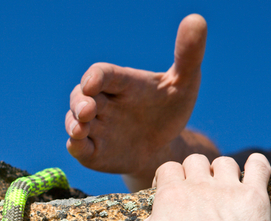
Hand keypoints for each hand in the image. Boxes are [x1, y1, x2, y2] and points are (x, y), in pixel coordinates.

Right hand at [65, 15, 212, 178]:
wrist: (163, 145)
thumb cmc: (168, 110)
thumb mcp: (184, 82)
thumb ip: (188, 54)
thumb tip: (196, 20)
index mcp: (120, 83)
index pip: (101, 74)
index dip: (94, 77)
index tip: (92, 83)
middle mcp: (102, 103)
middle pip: (80, 97)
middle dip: (79, 103)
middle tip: (87, 111)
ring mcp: (95, 127)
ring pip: (73, 121)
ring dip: (73, 124)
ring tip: (80, 130)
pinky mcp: (92, 151)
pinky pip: (78, 148)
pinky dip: (76, 146)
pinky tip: (79, 145)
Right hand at [84, 153, 270, 220]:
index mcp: (170, 192)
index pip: (167, 169)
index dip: (167, 179)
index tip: (168, 192)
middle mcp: (198, 184)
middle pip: (195, 162)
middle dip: (193, 172)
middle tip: (195, 191)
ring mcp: (229, 188)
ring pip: (224, 163)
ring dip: (222, 171)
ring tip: (221, 185)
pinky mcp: (255, 198)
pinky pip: (260, 167)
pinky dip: (258, 165)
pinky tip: (254, 169)